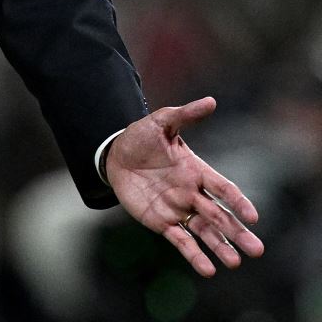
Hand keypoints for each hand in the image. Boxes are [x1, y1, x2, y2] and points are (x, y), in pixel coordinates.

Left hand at [108, 96, 263, 276]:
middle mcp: (192, 193)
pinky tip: (208, 270)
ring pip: (204, 232)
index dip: (237, 201)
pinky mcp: (161, 222)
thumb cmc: (140, 137)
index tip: (253, 216)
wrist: (114, 154)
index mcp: (196, 171)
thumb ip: (184, 115)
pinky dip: (194, 255)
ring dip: (220, 247)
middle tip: (257, 250)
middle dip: (237, 233)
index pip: (223, 188)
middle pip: (219, 216)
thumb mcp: (160, 122)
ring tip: (235, 262)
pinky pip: (180, 240)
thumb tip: (211, 101)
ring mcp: (178, 209)